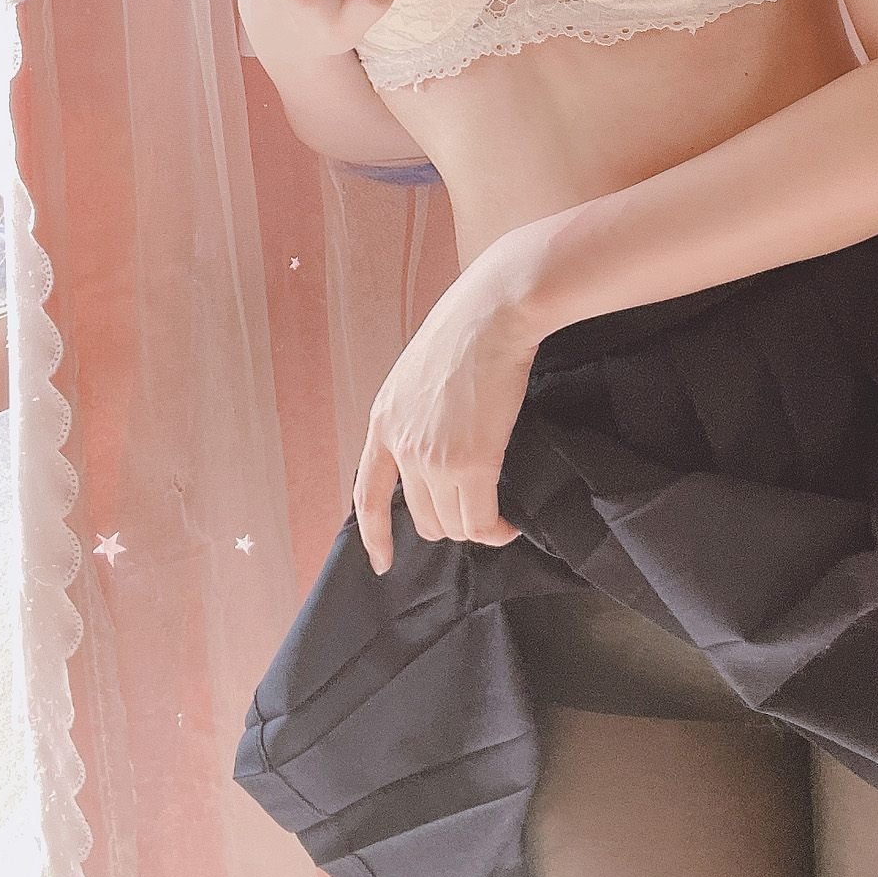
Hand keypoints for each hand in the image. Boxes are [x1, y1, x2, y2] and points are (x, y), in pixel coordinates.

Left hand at [353, 231, 550, 566]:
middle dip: (451, 523)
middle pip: (422, 518)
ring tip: (498, 518)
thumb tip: (439, 446)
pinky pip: (480, 522)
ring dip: (476, 527)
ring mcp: (433, 459)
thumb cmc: (468, 330)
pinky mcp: (471, 463)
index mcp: (383, 421)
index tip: (381, 563)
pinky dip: (496, 532)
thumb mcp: (420, 375)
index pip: (368, 494)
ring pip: (453, 524)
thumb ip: (419, 415)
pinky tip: (509, 526)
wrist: (494, 314)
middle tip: (480, 513)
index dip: (374, 535)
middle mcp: (401, 446)